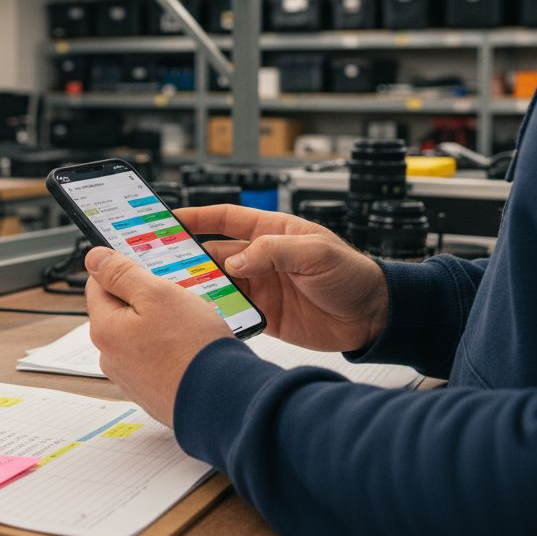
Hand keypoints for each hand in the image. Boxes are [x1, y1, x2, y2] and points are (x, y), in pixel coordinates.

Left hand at [84, 246, 232, 425]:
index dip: (124, 270)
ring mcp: (131, 377)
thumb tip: (95, 258)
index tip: (149, 268)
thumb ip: (122, 273)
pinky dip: (169, 347)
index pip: (98, 284)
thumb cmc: (191, 347)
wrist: (221, 401)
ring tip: (190, 323)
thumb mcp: (157, 294)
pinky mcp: (151, 390)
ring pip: (140, 334)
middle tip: (177, 295)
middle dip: (146, 299)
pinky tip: (191, 346)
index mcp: (105, 329)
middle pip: (120, 310)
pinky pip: (154, 357)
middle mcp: (110, 356)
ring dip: (160, 323)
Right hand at [176, 205, 387, 352]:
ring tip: (177, 292)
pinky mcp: (266, 314)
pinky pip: (233, 311)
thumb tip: (236, 260)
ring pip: (219, 284)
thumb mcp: (316, 254)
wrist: (374, 318)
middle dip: (188, 257)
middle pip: (215, 253)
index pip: (226, 219)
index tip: (169, 219)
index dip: (197, 217)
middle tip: (162, 263)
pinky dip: (218, 313)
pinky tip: (204, 316)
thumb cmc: (354, 275)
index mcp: (273, 231)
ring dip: (200, 287)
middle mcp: (262, 257)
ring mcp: (262, 286)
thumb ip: (274, 251)